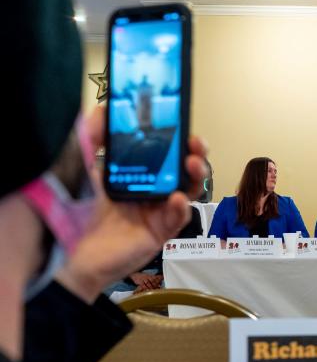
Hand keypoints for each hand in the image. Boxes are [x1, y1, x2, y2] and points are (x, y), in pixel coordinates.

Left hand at [56, 108, 207, 302]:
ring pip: (190, 191)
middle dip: (196, 154)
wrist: (75, 252)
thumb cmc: (83, 213)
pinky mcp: (161, 232)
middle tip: (195, 144)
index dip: (181, 140)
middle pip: (186, 170)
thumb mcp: (86, 168)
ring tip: (193, 166)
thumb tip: (102, 109)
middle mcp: (155, 191)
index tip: (184, 126)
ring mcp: (160, 212)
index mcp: (143, 174)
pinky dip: (181, 207)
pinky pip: (178, 218)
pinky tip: (177, 198)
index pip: (169, 153)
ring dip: (196, 176)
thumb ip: (92, 138)